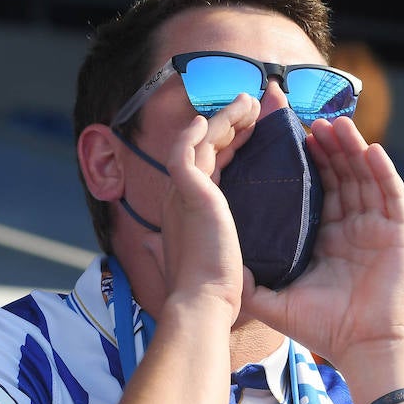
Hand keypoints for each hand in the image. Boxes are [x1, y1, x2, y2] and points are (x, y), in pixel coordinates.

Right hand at [144, 95, 259, 318]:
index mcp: (187, 213)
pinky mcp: (188, 190)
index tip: (250, 132)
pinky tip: (218, 115)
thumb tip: (151, 245)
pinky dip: (197, 132)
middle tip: (253, 107)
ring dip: (224, 119)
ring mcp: (180, 193)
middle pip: (205, 148)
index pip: (208, 167)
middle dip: (228, 125)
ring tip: (250, 100)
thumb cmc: (213, 294)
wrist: (204, 303)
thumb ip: (183, 250)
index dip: (228, 146)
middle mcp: (179, 199)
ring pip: (200, 142)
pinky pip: (187, 150)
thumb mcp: (208, 261)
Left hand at [242, 115, 403, 364]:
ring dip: (352, 149)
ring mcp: (378, 227)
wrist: (361, 347)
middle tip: (310, 122)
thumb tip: (214, 265)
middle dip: (327, 147)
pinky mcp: (399, 232)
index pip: (317, 189)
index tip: (290, 138)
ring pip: (365, 176)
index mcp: (326, 237)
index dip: (306, 162)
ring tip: (335, 125)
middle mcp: (353, 227)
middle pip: (341, 175)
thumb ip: (247, 281)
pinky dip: (382, 170)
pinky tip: (370, 149)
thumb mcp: (274, 300)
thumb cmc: (322, 327)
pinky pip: (391, 193)